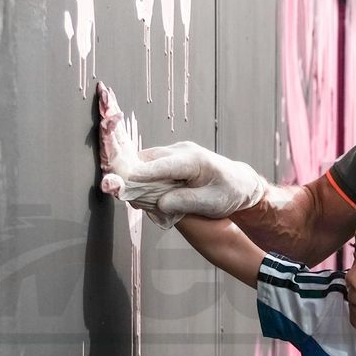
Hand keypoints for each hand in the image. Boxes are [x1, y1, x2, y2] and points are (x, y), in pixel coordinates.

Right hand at [95, 82, 266, 222]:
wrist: (240, 182)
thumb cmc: (230, 192)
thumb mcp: (213, 203)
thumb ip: (186, 202)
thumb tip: (160, 204)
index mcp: (194, 160)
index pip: (163, 165)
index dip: (142, 174)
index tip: (124, 180)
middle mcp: (181, 151)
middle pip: (147, 161)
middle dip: (130, 175)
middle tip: (115, 191)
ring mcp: (174, 153)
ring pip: (145, 162)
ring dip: (134, 178)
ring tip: (125, 195)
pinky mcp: (169, 159)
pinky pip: (149, 166)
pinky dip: (141, 178)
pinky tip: (138, 192)